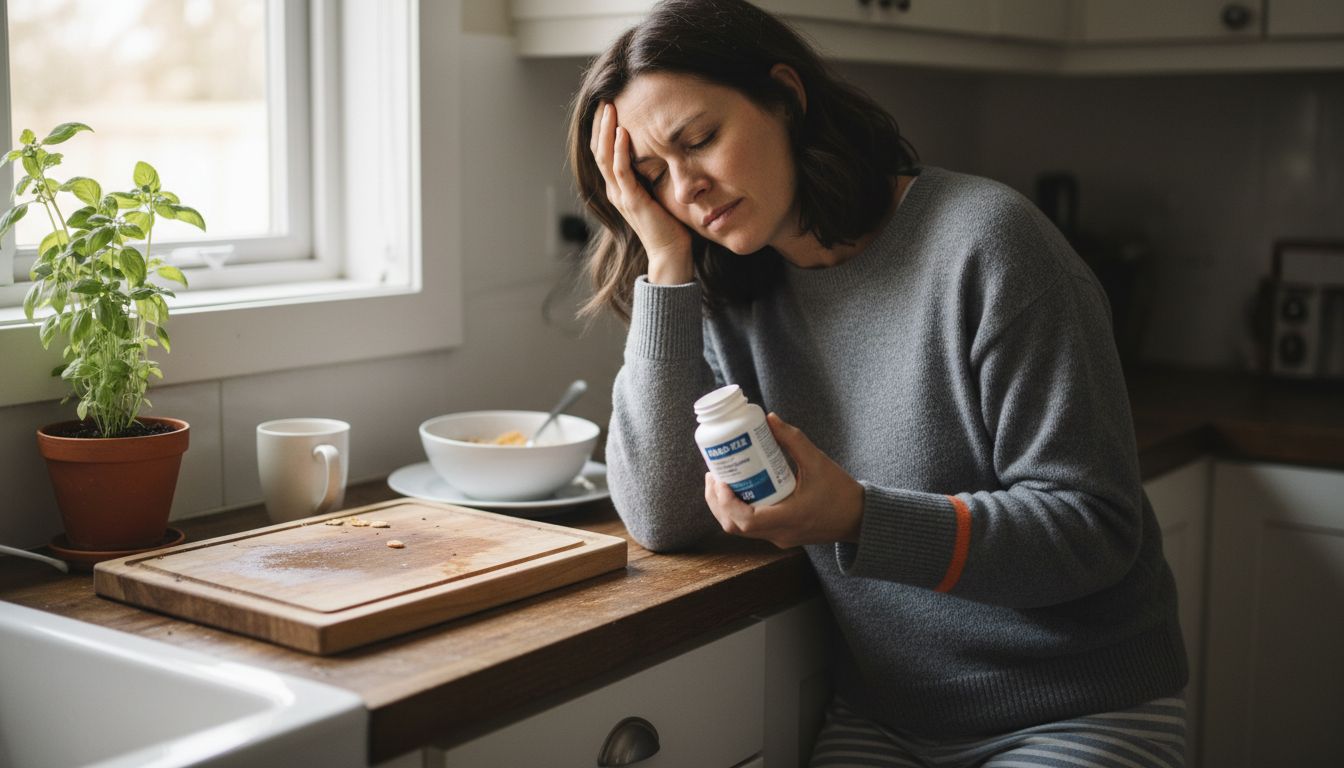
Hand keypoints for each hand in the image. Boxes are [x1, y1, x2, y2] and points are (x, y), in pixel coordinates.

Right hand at [589, 101, 692, 283]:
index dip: (602, 130)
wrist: (670, 252)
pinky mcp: (632, 201)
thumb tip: (660, 150)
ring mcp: (621, 196)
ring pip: (605, 157)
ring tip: (610, 108)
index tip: (609, 107)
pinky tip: (622, 133)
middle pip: (598, 151)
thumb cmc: (669, 224)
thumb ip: (652, 174)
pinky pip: (621, 171)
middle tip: (605, 100)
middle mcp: (615, 190)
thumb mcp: (657, 192)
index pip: (603, 153)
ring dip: (606, 131)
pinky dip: (619, 151)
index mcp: (619, 188)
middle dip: (600, 124)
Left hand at [703, 413, 863, 548]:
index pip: (745, 520)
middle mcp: (779, 533)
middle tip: (713, 473)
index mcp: (789, 519)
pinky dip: (737, 509)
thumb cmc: (841, 492)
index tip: (719, 478)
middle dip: (717, 501)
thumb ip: (794, 440)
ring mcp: (778, 537)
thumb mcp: (818, 462)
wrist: (859, 518)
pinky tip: (737, 488)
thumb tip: (769, 419)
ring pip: (739, 529)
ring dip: (724, 506)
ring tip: (720, 479)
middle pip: (734, 526)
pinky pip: (750, 526)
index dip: (725, 501)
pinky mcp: (779, 534)